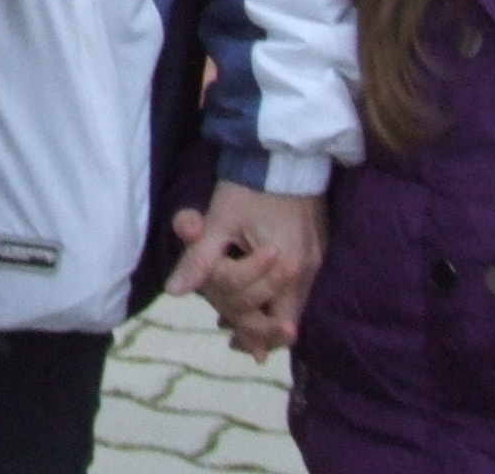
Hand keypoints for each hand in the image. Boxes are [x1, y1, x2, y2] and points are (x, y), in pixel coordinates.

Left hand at [166, 181, 326, 360]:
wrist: (282, 151)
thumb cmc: (249, 186)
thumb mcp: (218, 222)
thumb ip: (199, 260)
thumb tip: (174, 292)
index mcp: (285, 266)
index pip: (273, 319)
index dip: (252, 335)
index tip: (233, 343)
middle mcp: (307, 268)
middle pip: (288, 317)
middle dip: (261, 329)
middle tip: (236, 340)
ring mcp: (317, 257)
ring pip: (297, 302)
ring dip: (271, 312)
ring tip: (245, 321)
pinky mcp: (319, 246)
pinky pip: (303, 283)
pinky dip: (283, 293)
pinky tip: (264, 291)